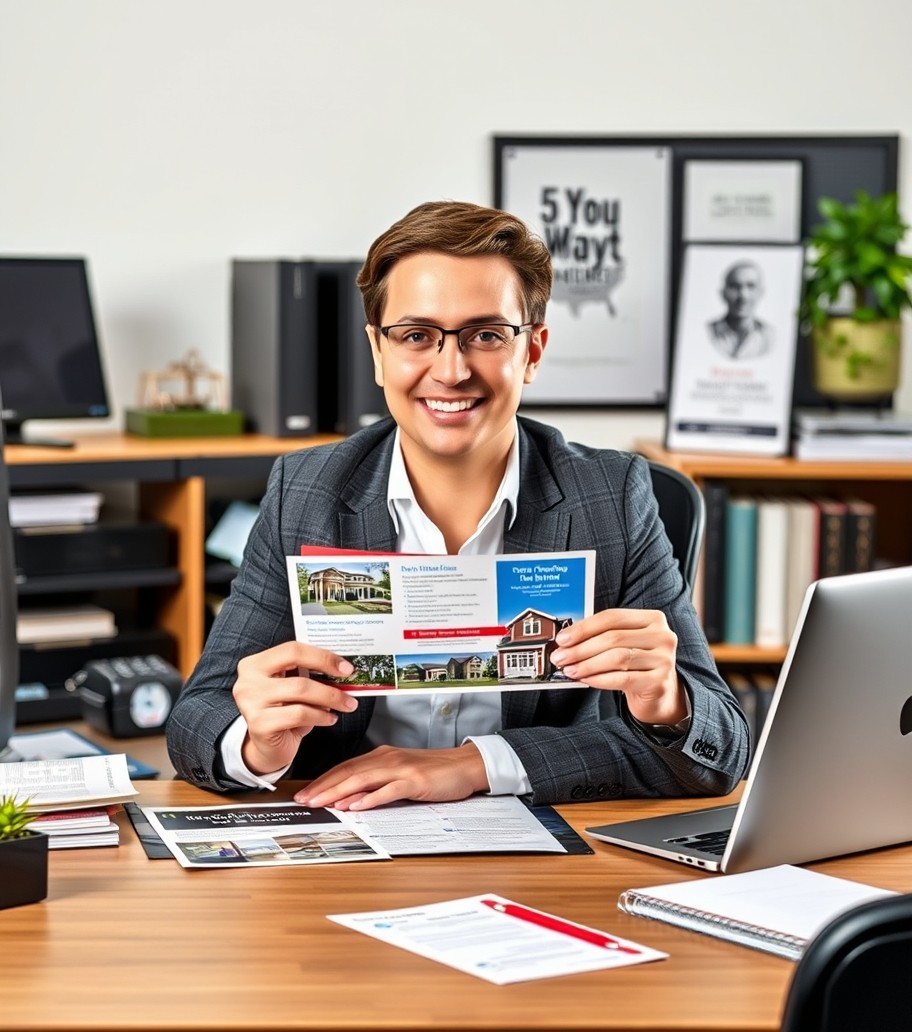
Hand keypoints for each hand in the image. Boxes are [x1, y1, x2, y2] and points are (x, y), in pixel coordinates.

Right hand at [232, 641, 358, 775]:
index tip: (345, 667)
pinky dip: (321, 716)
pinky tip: (330, 719)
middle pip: (296, 668)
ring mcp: (251, 702)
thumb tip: (342, 669)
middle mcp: (248, 680)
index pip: (292, 649)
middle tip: (350, 686)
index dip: (322, 656)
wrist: (268, 748)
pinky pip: (299, 714)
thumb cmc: (284, 712)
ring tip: (346, 704)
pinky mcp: (259, 724)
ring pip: (300, 690)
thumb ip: (309, 674)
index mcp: (256, 664)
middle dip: (329, 676)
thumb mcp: (294, 688)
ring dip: (330, 698)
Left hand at [294, 742, 488, 810]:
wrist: (465, 765)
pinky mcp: (415, 780)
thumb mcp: (401, 775)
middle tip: (305, 800)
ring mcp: (401, 769)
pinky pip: (389, 790)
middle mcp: (388, 759)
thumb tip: (351, 798)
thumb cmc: (435, 772)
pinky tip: (358, 806)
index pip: (345, 767)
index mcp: (382, 756)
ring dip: (340, 791)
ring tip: (322, 802)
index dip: (324, 780)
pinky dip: (372, 798)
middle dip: (324, 787)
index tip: (306, 793)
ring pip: (363, 779)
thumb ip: (377, 783)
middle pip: (349, 772)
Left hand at [549, 608, 685, 725]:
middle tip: (560, 657)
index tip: (563, 638)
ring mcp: (664, 659)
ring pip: (617, 658)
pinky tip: (586, 679)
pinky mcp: (659, 682)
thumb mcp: (624, 644)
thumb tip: (567, 641)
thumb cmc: (636, 664)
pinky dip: (600, 679)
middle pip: (613, 638)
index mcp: (652, 619)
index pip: (613, 617)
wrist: (659, 693)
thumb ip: (602, 636)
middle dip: (581, 648)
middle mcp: (662, 636)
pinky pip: (623, 678)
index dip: (584, 627)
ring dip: (587, 664)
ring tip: (570, 670)